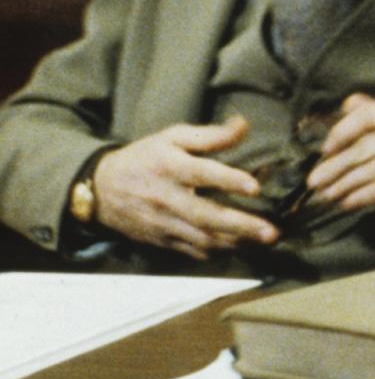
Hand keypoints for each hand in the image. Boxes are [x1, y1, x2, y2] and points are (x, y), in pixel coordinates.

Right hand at [93, 115, 278, 259]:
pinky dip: (215, 252)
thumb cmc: (145, 158)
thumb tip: (244, 125)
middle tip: (270, 232)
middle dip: (240, 225)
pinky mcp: (161, 240)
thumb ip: (210, 135)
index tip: (255, 187)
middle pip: (205, 215)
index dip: (228, 180)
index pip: (201, 174)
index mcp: (170, 168)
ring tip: (263, 242)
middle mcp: (167, 198)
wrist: (101, 190)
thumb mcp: (172, 138)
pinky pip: (190, 250)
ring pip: (201, 238)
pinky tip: (239, 250)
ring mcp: (163, 223)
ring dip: (234, 242)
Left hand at [307, 94, 374, 226]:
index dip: (342, 131)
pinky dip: (363, 196)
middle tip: (316, 179)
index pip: (371, 114)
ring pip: (373, 168)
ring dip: (345, 184)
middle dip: (337, 164)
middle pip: (368, 145)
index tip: (326, 149)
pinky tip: (349, 202)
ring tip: (328, 194)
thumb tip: (350, 104)